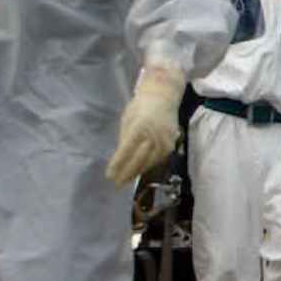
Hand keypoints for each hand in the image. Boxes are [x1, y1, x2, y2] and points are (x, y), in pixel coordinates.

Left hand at [107, 64, 184, 185]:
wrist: (164, 96)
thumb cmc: (140, 106)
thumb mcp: (128, 120)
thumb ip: (125, 139)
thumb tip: (119, 158)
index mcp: (139, 127)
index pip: (126, 150)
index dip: (118, 164)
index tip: (109, 175)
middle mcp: (153, 135)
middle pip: (139, 160)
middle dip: (127, 173)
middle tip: (116, 183)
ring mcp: (164, 141)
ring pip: (149, 162)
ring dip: (137, 172)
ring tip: (126, 180)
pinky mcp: (171, 144)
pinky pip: (158, 159)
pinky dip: (148, 166)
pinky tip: (140, 170)